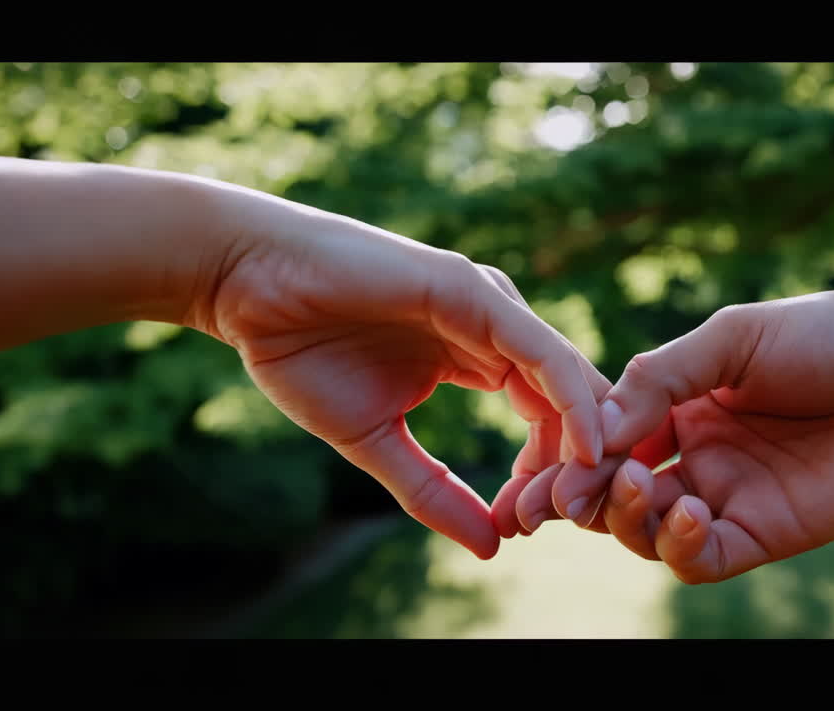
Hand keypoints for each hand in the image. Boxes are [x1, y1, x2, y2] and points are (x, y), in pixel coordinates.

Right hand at [190, 183, 606, 559]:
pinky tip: (584, 446)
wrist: (248, 286)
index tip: (521, 527)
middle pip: (572, 403)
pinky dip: (573, 401)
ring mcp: (493, 308)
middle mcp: (499, 330)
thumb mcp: (376, 441)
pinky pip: (546, 353)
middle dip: (575, 467)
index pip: (548, 421)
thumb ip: (433, 491)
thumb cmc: (303, 352)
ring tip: (572, 497)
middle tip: (557, 520)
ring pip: (570, 380)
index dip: (549, 477)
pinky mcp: (477, 294)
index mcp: (483, 358)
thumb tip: (490, 547)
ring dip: (583, 445)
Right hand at [517, 288, 833, 581]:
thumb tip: (591, 429)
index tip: (534, 466)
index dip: (565, 457)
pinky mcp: (767, 533)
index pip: (604, 441)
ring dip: (623, 517)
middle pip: (613, 493)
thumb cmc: (829, 335)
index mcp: (681, 405)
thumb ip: (659, 379)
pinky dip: (675, 545)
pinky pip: (701, 557)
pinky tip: (683, 514)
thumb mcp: (732, 340)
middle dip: (576, 499)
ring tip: (633, 485)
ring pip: (645, 532)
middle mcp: (697, 456)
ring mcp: (729, 497)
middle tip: (552, 500)